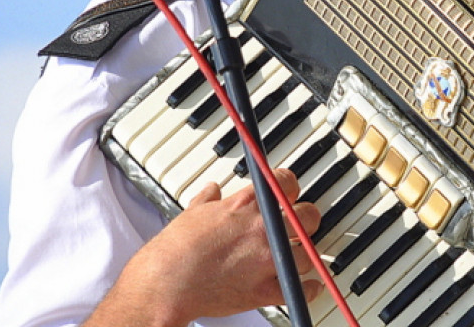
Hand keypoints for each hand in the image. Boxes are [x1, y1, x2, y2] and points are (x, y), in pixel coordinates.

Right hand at [85, 168, 321, 326]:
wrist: (165, 285)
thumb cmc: (174, 250)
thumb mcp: (193, 213)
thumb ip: (209, 200)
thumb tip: (212, 190)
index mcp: (246, 205)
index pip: (286, 183)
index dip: (290, 185)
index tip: (289, 191)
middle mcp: (262, 230)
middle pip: (308, 216)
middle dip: (306, 217)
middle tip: (301, 221)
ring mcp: (266, 261)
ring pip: (307, 253)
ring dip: (304, 253)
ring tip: (298, 253)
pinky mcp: (264, 291)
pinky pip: (300, 290)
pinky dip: (308, 289)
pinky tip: (309, 285)